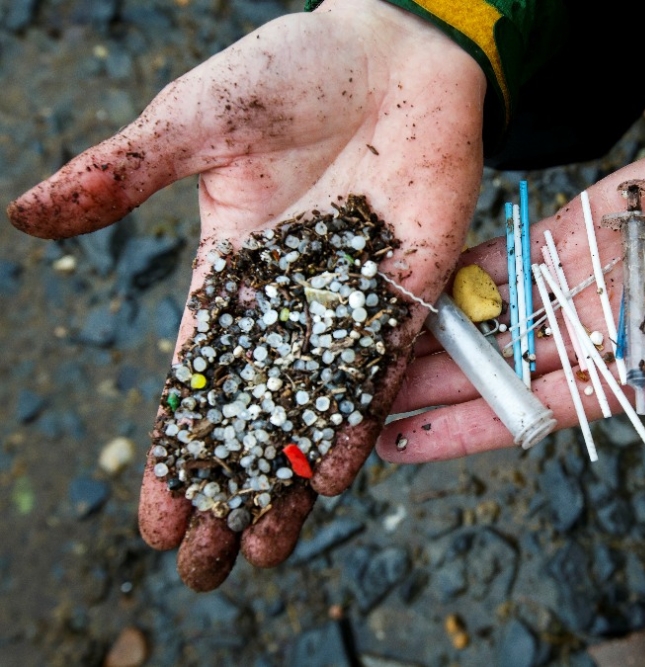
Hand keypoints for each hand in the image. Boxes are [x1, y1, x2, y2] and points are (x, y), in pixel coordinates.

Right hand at [7, 0, 485, 589]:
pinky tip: (339, 476)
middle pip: (255, 413)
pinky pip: (386, 365)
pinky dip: (362, 419)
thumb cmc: (293, 69)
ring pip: (318, 407)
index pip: (196, 380)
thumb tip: (24, 219)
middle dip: (228, 488)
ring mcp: (353, 299)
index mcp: (233, 270)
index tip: (153, 518)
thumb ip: (121, 174)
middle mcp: (292, 300)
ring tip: (266, 550)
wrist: (391, 49)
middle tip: (204, 568)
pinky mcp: (410, 285)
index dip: (175, 450)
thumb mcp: (193, 121)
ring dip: (293, 479)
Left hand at [376, 132, 644, 548]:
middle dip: (426, 382)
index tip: (398, 445)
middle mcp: (590, 333)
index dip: (466, 428)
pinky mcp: (573, 231)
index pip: (530, 411)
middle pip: (493, 363)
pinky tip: (412, 276)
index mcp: (627, 372)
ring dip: (432, 327)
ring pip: (488, 310)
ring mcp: (576, 282)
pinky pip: (508, 252)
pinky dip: (462, 265)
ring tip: (363, 341)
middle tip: (350, 395)